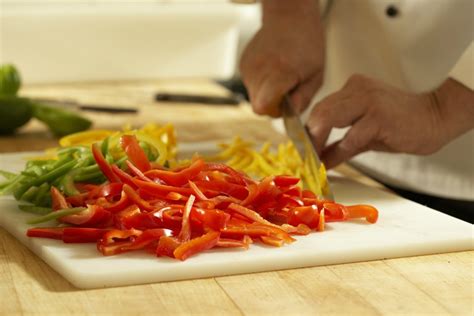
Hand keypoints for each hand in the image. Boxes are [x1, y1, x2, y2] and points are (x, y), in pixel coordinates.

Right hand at [239, 0, 323, 116]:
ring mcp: (248, 67)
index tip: (288, 104)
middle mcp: (259, 70)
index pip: (264, 107)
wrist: (289, 17)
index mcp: (279, 72)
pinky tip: (273, 69)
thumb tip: (291, 114)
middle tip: (288, 90)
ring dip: (267, 94)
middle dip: (273, 105)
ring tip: (281, 77)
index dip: (277, 111)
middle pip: (258, 106)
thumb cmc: (307, 44)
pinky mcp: (243, 65)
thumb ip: (303, 98)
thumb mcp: (316, 74)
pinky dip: (262, 84)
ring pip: (254, 97)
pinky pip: (251, 86)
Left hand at [307, 75, 473, 168]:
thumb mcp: (364, 133)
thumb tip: (321, 160)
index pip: (320, 107)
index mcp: (352, 88)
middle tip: (305, 158)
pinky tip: (331, 163)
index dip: (308, 130)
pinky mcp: (378, 116)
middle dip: (308, 138)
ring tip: (314, 160)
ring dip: (317, 143)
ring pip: (328, 119)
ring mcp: (367, 101)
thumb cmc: (401, 124)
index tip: (302, 149)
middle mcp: (356, 89)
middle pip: (319, 112)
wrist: (436, 118)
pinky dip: (338, 153)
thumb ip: (341, 144)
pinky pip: (350, 136)